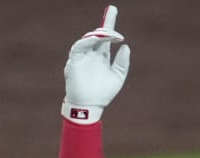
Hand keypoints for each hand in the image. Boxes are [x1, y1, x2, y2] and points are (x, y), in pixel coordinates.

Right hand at [61, 5, 129, 123]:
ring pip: (89, 39)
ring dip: (99, 34)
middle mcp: (92, 54)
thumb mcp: (117, 77)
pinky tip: (97, 39)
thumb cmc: (103, 93)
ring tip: (110, 34)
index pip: (106, 38)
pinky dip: (87, 41)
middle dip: (105, 25)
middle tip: (113, 18)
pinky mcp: (74, 61)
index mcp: (102, 57)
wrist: (90, 106)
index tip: (113, 9)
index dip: (109, 23)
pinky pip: (79, 47)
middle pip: (97, 34)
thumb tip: (125, 46)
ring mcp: (82, 56)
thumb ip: (122, 62)